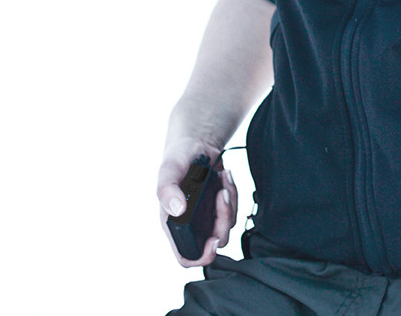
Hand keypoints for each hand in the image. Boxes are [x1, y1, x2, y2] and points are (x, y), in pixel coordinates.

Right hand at [157, 136, 238, 266]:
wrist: (196, 143)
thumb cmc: (178, 157)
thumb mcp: (169, 169)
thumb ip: (167, 190)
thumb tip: (178, 210)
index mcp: (173, 224)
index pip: (186, 257)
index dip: (201, 257)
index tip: (214, 240)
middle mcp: (191, 224)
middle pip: (214, 240)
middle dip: (223, 219)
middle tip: (222, 195)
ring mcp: (207, 216)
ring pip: (227, 225)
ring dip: (230, 202)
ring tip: (223, 179)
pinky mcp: (219, 205)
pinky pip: (233, 208)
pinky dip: (233, 192)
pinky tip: (226, 176)